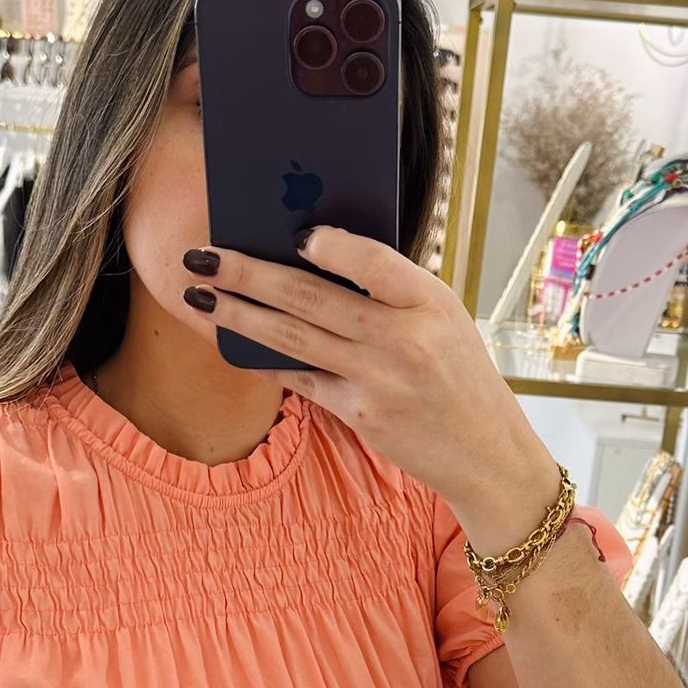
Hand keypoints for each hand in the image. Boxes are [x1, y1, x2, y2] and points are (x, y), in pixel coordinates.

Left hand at [181, 226, 559, 554]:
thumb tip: (315, 256)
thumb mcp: (445, 318)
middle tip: (203, 255)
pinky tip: (235, 343)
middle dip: (248, 273)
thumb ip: (393, 289)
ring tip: (200, 295)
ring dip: (239, 314)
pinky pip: (301, 378)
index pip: (373, 260)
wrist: (486, 454)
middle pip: (311, 297)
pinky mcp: (360, 415)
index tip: (293, 233)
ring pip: (293, 338)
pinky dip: (266, 358)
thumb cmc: (460, 375)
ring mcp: (378, 380)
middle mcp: (403, 338)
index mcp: (430, 301)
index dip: (331, 245)